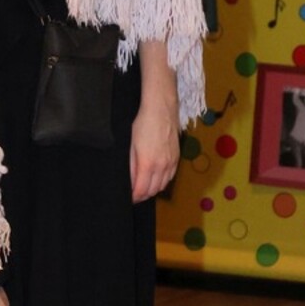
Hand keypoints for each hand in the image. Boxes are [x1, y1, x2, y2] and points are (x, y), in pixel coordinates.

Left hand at [131, 41, 179, 202]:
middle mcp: (162, 166)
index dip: (134, 197)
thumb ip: (131, 166)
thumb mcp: (130, 145)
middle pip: (153, 190)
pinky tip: (156, 179)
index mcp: (148, 164)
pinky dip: (163, 182)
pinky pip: (170, 176)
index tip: (128, 198)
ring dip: (153, 190)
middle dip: (142, 195)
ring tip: (143, 188)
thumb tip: (130, 182)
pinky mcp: (177, 156)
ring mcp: (171, 162)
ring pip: (163, 185)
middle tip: (133, 194)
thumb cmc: (142, 123)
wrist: (161, 108)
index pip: (141, 190)